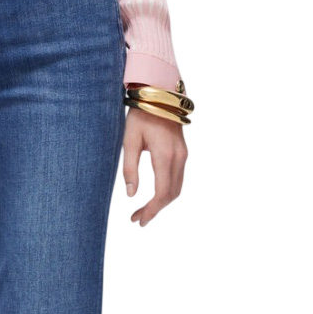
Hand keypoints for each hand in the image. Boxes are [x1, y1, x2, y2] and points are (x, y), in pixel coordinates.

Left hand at [122, 106, 187, 226]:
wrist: (159, 93)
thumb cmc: (141, 115)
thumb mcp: (129, 141)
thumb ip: (130, 168)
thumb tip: (131, 195)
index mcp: (164, 155)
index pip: (162, 192)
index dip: (151, 210)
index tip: (138, 220)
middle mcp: (178, 157)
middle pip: (171, 194)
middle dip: (155, 210)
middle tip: (138, 219)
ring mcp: (183, 154)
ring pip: (177, 188)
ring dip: (162, 202)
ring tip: (143, 211)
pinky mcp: (183, 152)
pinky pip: (178, 178)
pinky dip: (167, 192)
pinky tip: (154, 197)